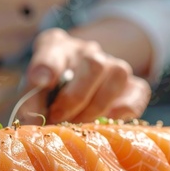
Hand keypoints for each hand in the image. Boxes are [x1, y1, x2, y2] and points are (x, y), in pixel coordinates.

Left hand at [18, 28, 150, 123]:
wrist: (68, 89)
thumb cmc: (45, 92)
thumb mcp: (30, 93)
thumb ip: (30, 101)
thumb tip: (34, 119)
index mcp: (55, 46)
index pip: (52, 50)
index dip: (47, 66)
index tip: (40, 81)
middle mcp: (85, 50)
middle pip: (93, 63)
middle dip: (75, 98)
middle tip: (58, 118)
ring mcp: (111, 64)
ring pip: (118, 73)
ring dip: (97, 105)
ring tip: (78, 124)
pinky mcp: (131, 85)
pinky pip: (139, 91)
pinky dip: (126, 107)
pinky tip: (109, 120)